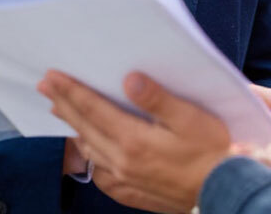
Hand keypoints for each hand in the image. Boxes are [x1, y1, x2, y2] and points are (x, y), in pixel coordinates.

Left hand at [39, 71, 231, 212]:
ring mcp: (126, 179)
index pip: (92, 109)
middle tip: (45, 87)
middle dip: (64, 104)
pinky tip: (88, 149)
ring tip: (62, 112)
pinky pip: (101, 173)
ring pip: (89, 150)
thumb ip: (158, 99)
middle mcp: (122, 161)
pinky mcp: (133, 192)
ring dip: (74, 128)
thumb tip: (130, 79)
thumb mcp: (191, 118)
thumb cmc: (213, 153)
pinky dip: (89, 155)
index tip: (51, 77)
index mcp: (133, 140)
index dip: (71, 91)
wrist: (224, 192)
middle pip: (84, 128)